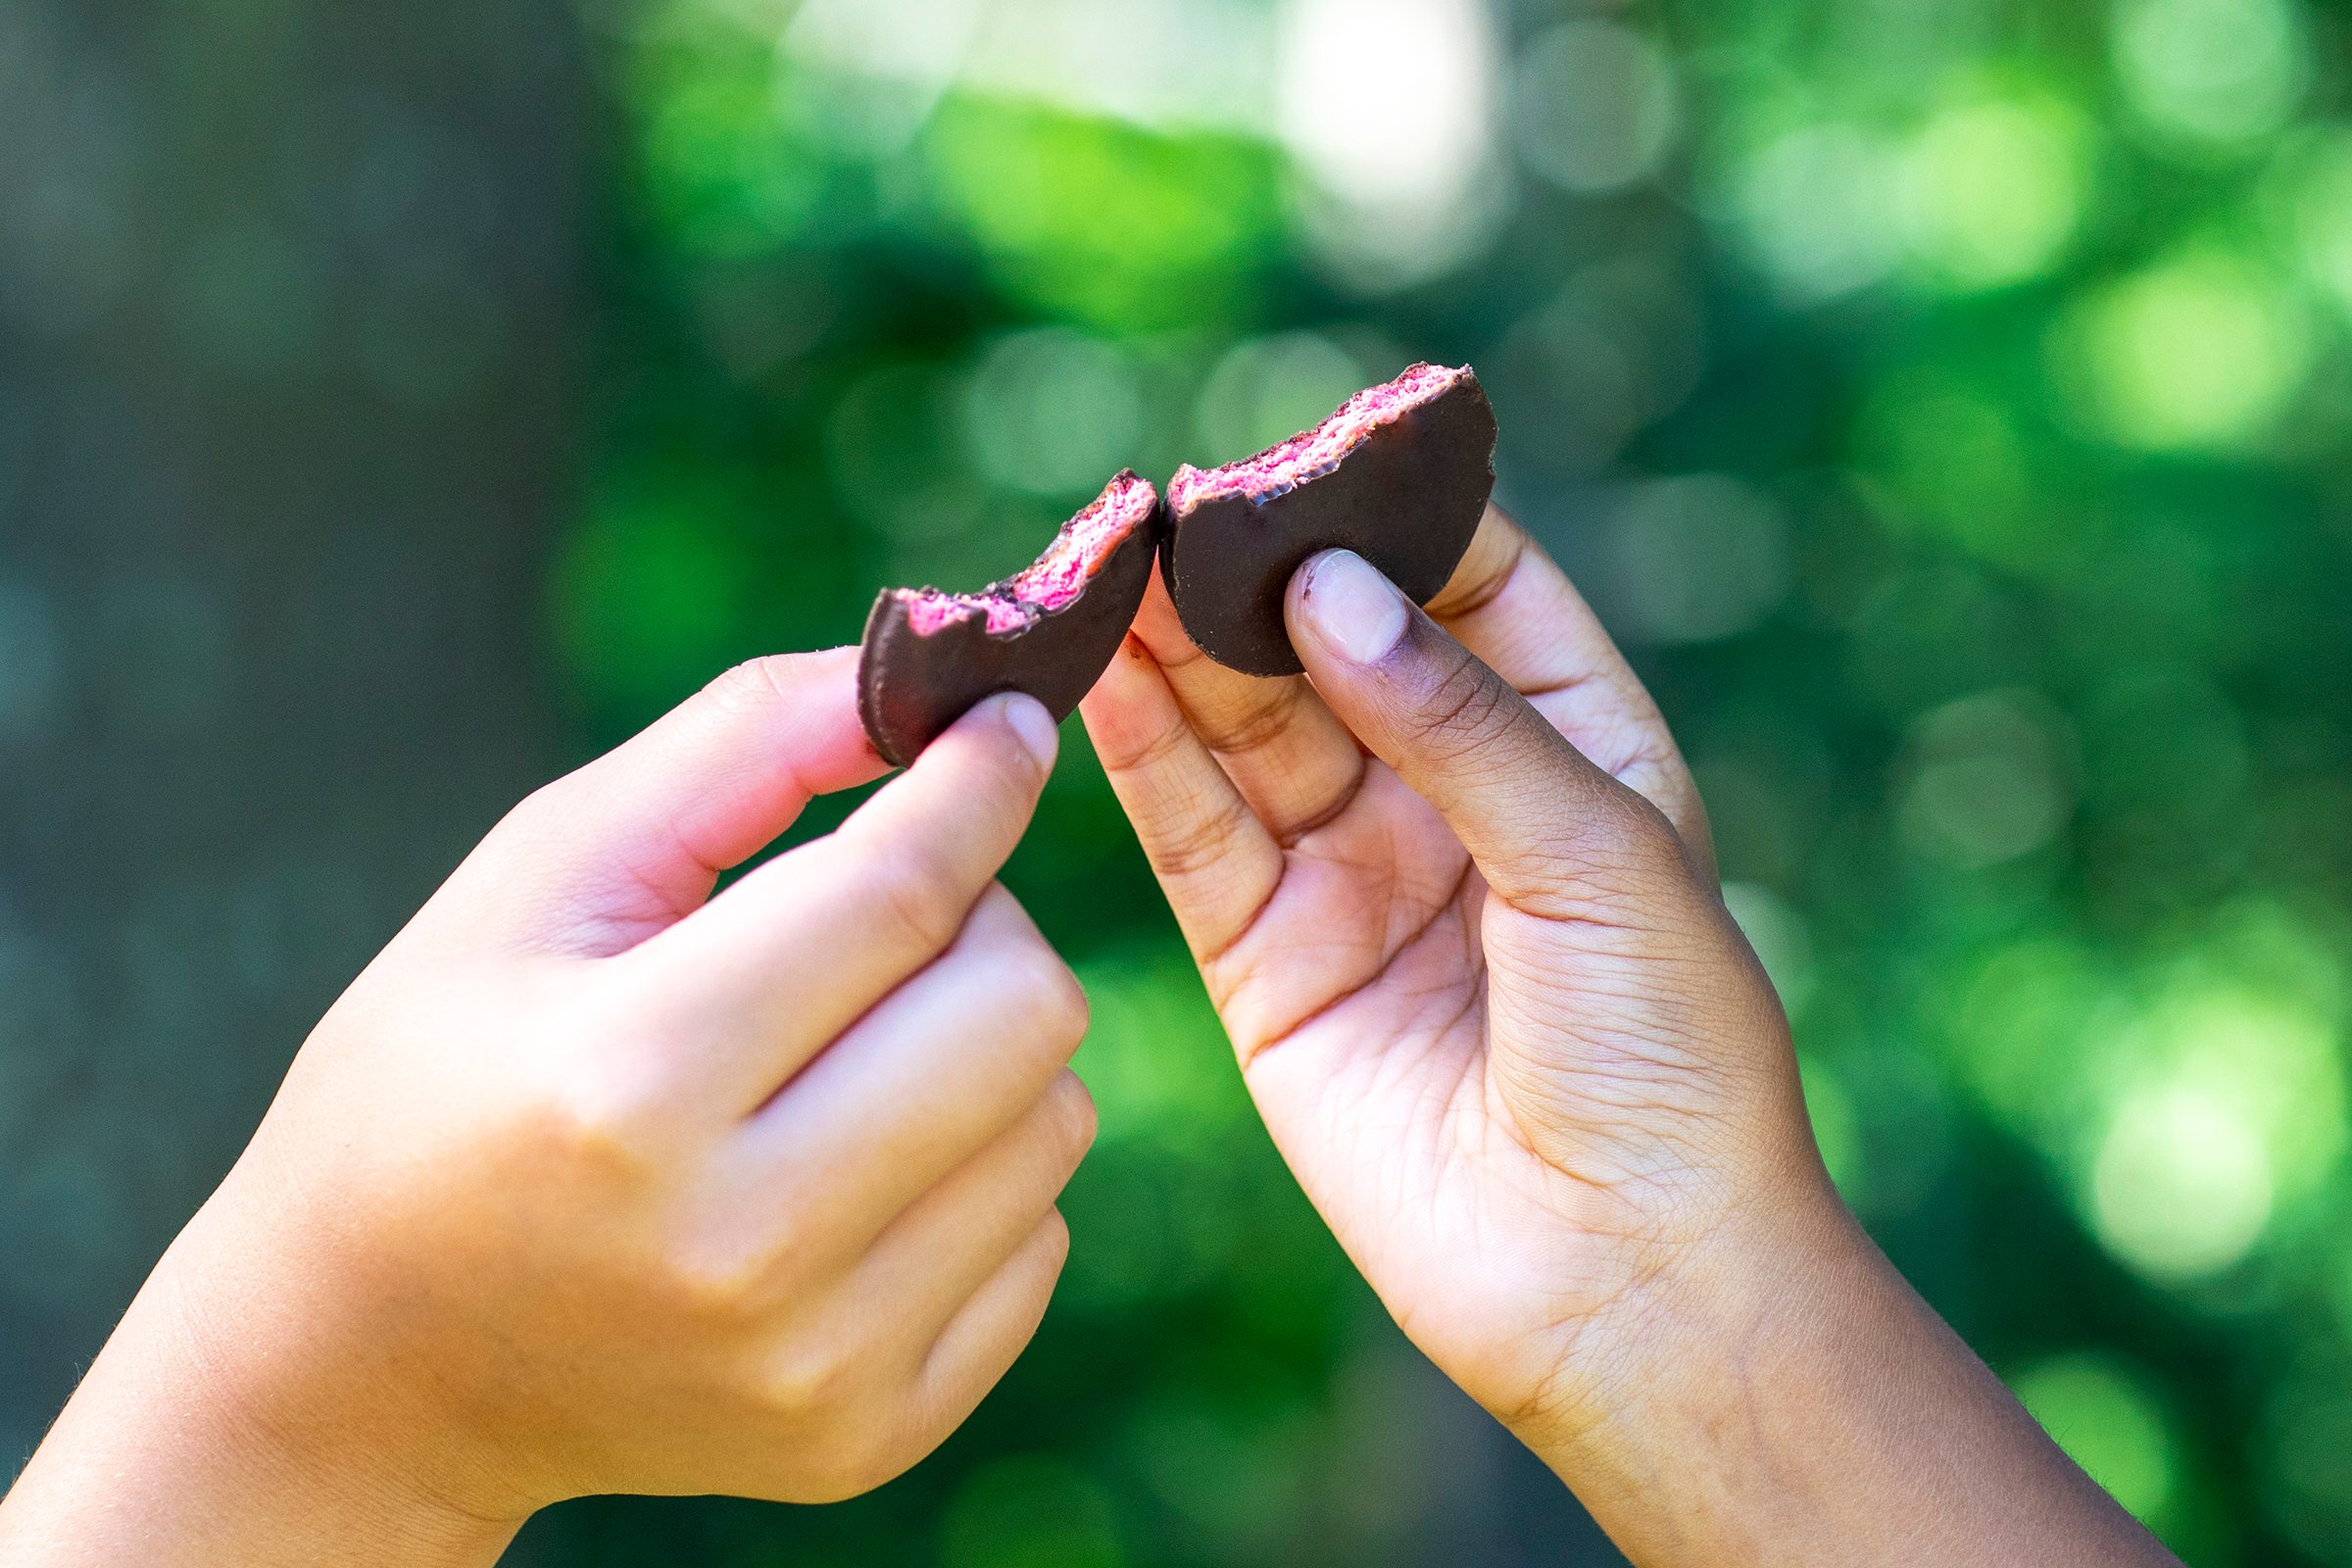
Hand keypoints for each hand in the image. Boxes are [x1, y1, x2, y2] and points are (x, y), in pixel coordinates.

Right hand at [0, 655, 1094, 1566]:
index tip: (1010, 722)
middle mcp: (739, 1247)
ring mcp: (816, 1364)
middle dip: (980, 918)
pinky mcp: (866, 1434)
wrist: (373, 1362)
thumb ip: (738, 748)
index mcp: (630, 1084)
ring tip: (854, 1047)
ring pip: (1055, 1119)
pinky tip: (858, 1164)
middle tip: (893, 913)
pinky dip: (978, 1172)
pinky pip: (1039, 1240)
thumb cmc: (446, 1073)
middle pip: (1022, 1009)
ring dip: (985, 1047)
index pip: (899, 894)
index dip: (979, 781)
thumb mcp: (540, 878)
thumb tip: (937, 684)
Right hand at [1081, 512, 2174, 1565]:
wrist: (1627, 1279)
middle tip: (1161, 511)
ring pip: (1247, 733)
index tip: (1302, 458)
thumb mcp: (1597, 854)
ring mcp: (1354, 878)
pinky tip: (1097, 680)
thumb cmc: (1669, 1058)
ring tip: (1105, 572)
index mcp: (1571, 745)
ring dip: (1178, 653)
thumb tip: (1325, 589)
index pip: (1470, 587)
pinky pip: (1195, 839)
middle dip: (1251, 580)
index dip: (1388, 515)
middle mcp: (1452, 797)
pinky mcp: (1269, 964)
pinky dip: (1143, 760)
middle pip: (1332, 649)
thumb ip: (1456, 718)